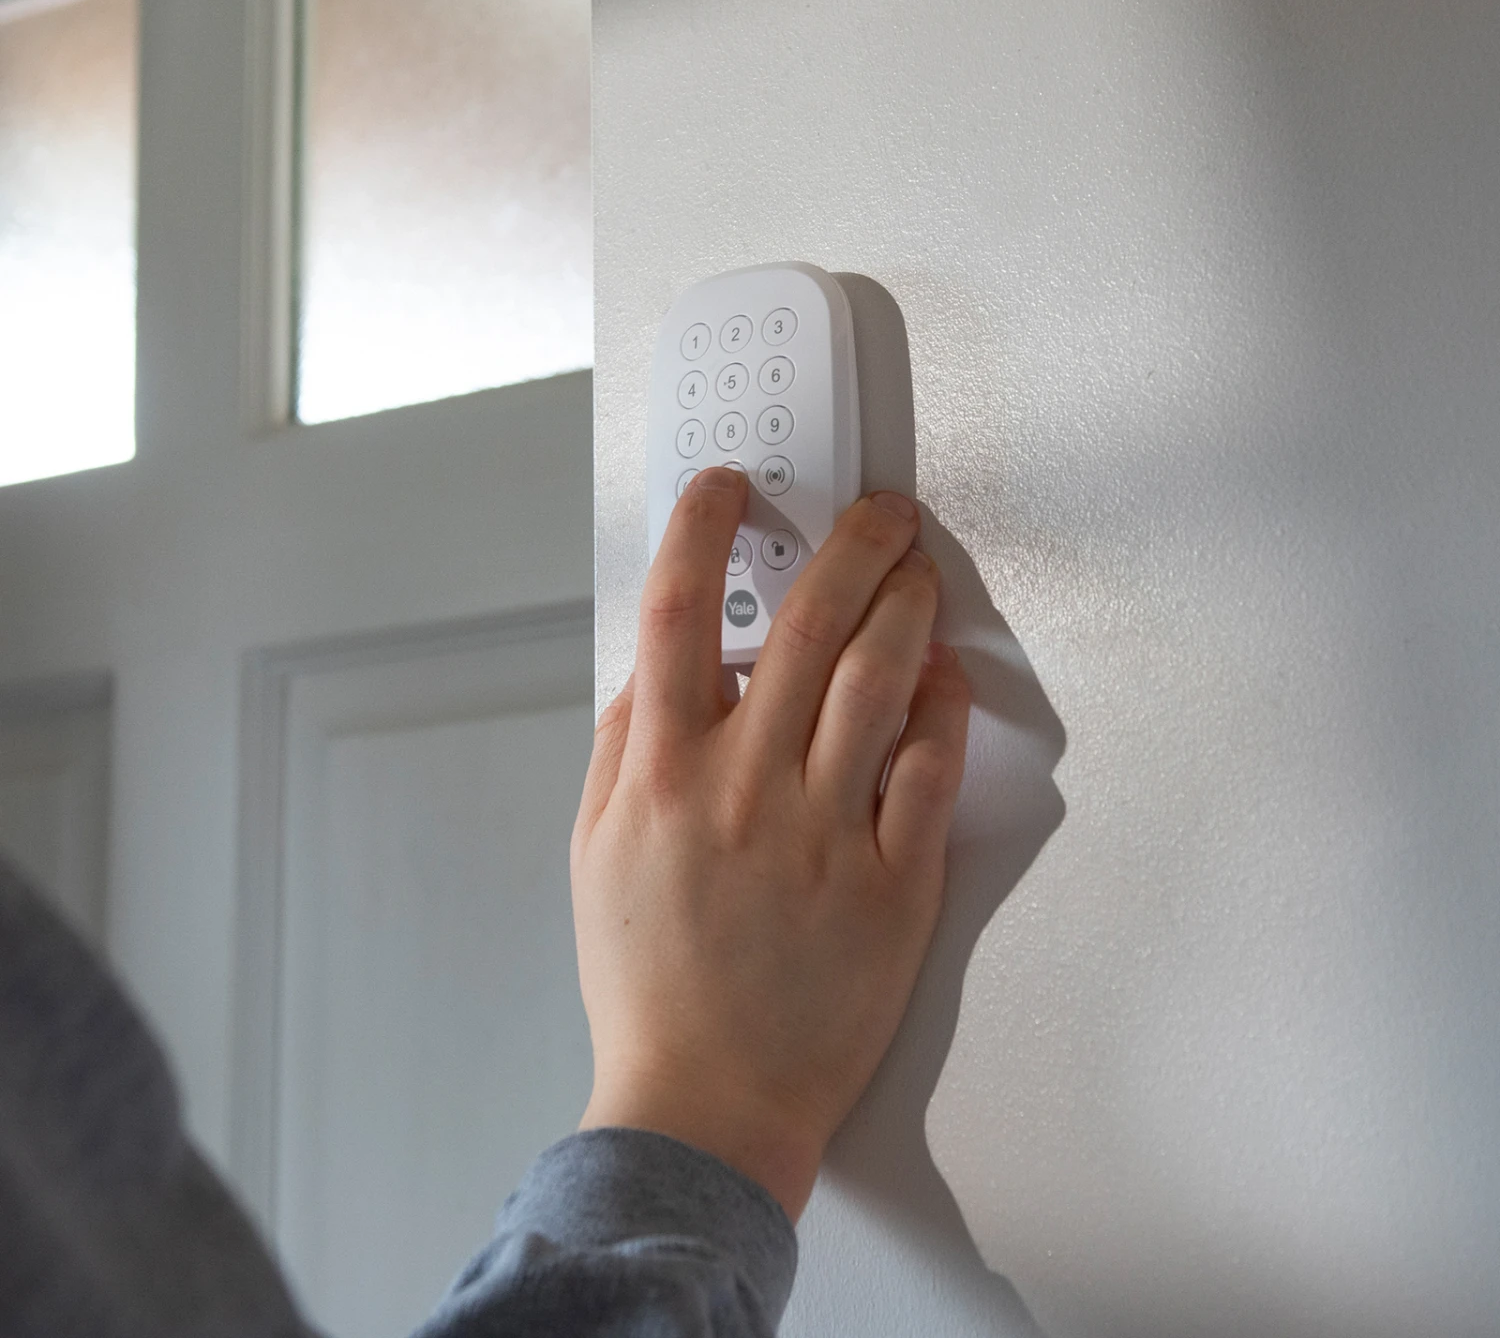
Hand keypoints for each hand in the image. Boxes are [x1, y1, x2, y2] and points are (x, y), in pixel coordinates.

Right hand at [571, 467, 969, 1219]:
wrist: (706, 1100)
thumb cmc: (647, 977)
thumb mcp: (593, 850)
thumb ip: (620, 745)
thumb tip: (656, 665)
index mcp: (662, 771)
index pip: (677, 611)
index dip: (701, 527)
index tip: (728, 488)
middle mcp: (744, 786)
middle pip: (809, 624)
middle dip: (850, 544)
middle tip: (878, 512)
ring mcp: (824, 832)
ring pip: (880, 679)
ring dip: (906, 605)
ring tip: (919, 571)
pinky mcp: (892, 882)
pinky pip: (929, 769)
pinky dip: (942, 708)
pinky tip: (941, 678)